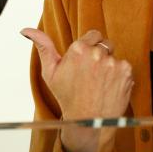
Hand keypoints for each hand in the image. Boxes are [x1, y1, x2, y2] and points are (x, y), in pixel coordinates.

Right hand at [21, 27, 133, 151]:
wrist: (87, 121)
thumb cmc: (67, 97)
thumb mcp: (50, 72)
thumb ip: (43, 46)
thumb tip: (26, 30)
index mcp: (78, 49)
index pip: (93, 34)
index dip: (90, 47)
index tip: (86, 60)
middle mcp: (96, 53)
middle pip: (105, 44)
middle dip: (100, 55)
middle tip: (92, 74)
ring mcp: (113, 63)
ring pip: (114, 56)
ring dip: (109, 66)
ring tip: (99, 83)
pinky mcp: (126, 72)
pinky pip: (124, 67)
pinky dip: (119, 75)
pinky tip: (109, 87)